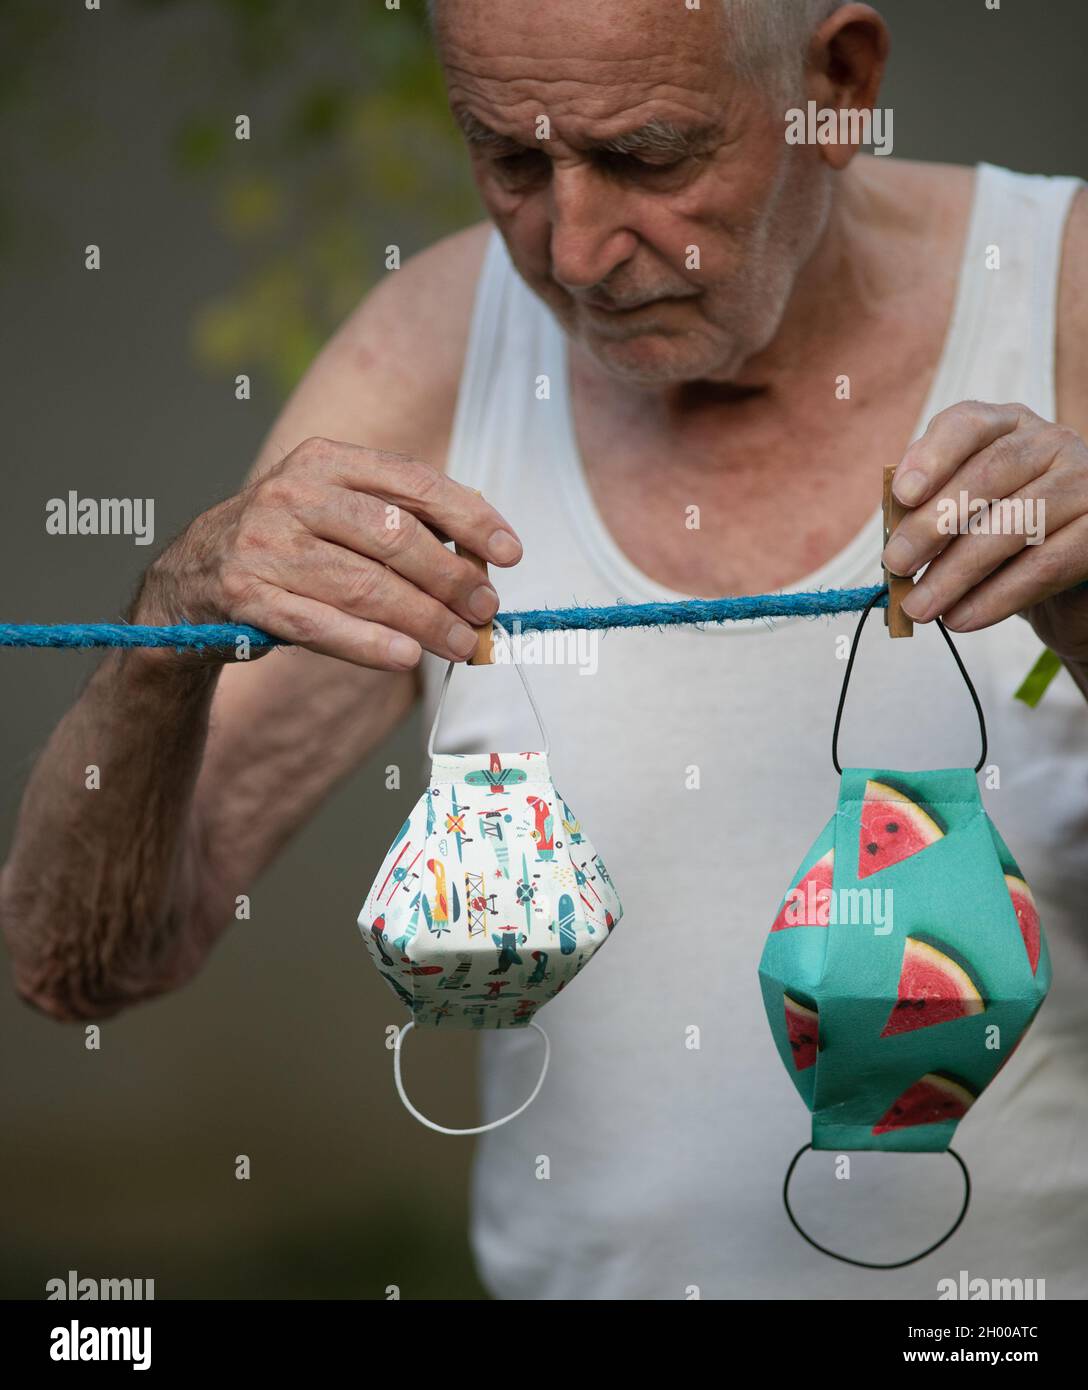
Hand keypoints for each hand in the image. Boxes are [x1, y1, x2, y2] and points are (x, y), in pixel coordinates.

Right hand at [132, 437, 521, 668]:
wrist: (190, 578)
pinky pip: (320, 625)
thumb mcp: (336, 513)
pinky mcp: (244, 596)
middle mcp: (292, 493)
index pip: (414, 483)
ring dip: (425, 620)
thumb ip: (401, 522)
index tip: (511, 553)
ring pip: (365, 586)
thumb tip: (486, 558)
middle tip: (488, 609)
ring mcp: (264, 544)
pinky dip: (369, 643)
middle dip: (453, 578)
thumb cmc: (289, 546)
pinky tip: (408, 656)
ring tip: (464, 644)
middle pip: (396, 537)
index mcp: (325, 462)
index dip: (470, 518)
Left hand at [881, 401, 1087, 663]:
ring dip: (958, 572)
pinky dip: (996, 597)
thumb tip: (895, 533)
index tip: (902, 495)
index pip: (968, 424)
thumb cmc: (1001, 534)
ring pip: (1016, 524)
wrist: (1068, 574)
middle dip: (934, 524)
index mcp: (1007, 426)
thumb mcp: (963, 513)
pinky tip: (960, 619)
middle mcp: (1051, 442)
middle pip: (988, 474)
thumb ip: (929, 509)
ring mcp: (1085, 482)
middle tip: (895, 565)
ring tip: (919, 607)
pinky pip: (1045, 565)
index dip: (933, 456)